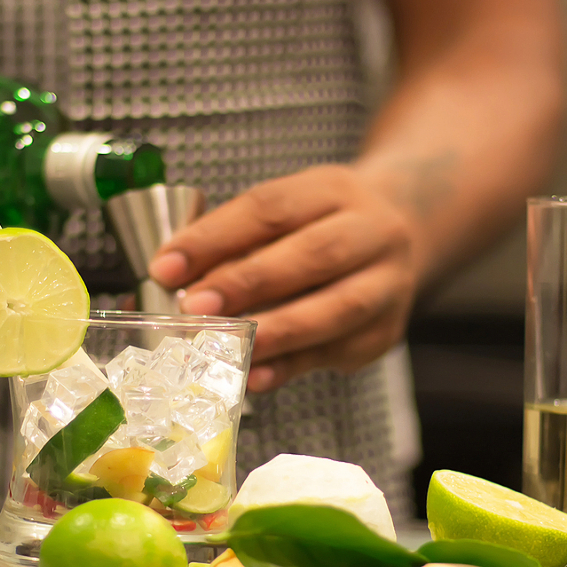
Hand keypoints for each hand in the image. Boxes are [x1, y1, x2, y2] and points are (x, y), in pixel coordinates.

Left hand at [148, 165, 420, 392]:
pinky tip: (254, 376)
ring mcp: (388, 284)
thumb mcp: (283, 213)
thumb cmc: (319, 227)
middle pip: (312, 255)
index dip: (215, 237)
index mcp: (334, 190)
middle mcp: (372, 232)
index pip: (271, 208)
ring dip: (274, 332)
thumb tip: (164, 284)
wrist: (402, 235)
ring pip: (336, 308)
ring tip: (224, 346)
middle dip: (247, 283)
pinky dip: (291, 366)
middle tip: (194, 307)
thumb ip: (230, 244)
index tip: (166, 266)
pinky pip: (336, 352)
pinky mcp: (384, 332)